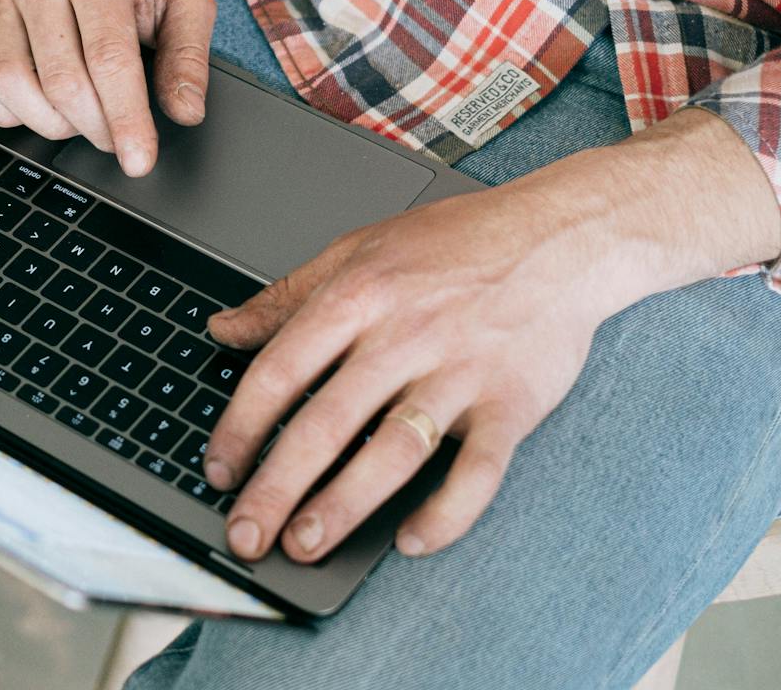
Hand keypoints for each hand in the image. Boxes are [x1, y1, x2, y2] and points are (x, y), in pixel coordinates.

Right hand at [0, 0, 215, 176]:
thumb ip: (189, 56)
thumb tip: (185, 112)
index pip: (108, 59)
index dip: (124, 119)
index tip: (139, 160)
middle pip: (59, 81)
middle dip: (94, 127)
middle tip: (117, 135)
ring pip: (7, 84)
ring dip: (48, 121)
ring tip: (79, 115)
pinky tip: (34, 103)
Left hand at [200, 107, 780, 563]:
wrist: (562, 236)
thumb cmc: (458, 241)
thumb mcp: (358, 248)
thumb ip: (287, 296)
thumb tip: (224, 329)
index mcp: (358, 296)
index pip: (281, 371)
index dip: (241, 426)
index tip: (218, 470)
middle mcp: (404, 337)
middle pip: (326, 422)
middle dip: (277, 487)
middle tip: (245, 533)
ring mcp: (459, 373)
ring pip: (392, 451)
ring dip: (343, 506)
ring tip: (304, 544)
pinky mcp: (511, 404)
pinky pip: (477, 471)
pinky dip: (446, 512)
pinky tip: (411, 540)